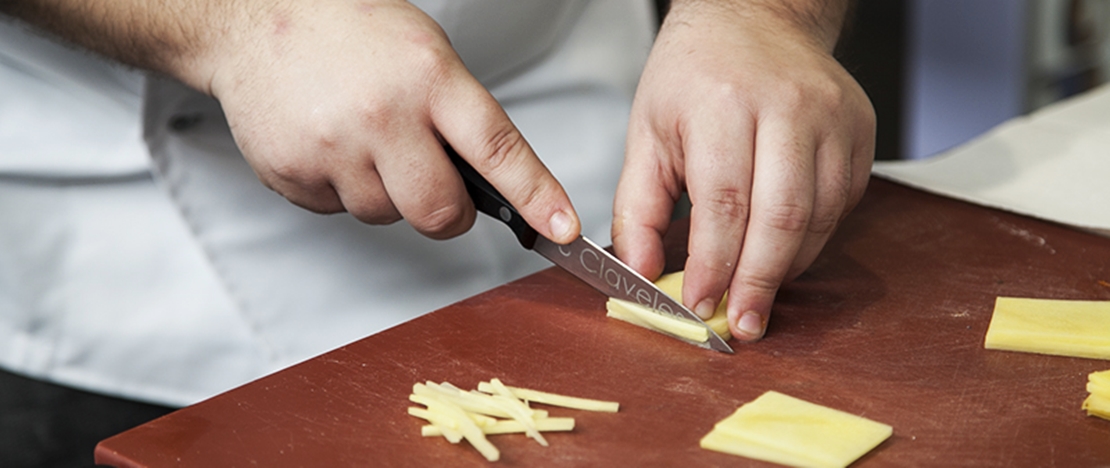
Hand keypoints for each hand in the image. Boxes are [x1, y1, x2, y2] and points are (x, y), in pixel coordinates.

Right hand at [203, 0, 578, 241]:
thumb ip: (459, 114)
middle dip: (449, 213)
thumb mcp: (425, 52)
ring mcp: (332, 148)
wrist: (255, 17)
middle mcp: (382, 115)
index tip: (562, 230)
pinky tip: (330, 144)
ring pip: (386, 216)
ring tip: (365, 140)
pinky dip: (342, 189)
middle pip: (439, 212)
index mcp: (428, 77)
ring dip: (387, 194)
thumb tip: (495, 184)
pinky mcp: (292, 172)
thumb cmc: (350, 29)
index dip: (536, 196)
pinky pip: (337, 211)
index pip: (497, 149)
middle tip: (439, 185)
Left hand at [612, 0, 874, 340]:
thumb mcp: (646, 132)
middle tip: (742, 324)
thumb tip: (641, 272)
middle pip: (780, 219)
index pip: (723, 205)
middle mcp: (786, 108)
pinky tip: (783, 252)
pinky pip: (843, 203)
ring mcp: (831, 118)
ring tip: (757, 294)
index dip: (714, 266)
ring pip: (819, 218)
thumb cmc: (694, 73)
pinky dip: (813, 240)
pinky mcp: (858, 129)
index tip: (699, 305)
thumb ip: (637, 207)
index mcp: (722, 105)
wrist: (755, 16)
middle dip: (759, 284)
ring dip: (786, 268)